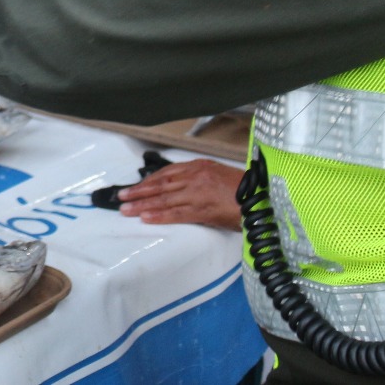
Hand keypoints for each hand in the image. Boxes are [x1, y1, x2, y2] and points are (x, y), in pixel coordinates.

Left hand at [117, 159, 243, 229]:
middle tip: (121, 197)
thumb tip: (177, 186)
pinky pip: (176, 214)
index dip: (147, 182)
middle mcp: (194, 177)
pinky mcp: (203, 210)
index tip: (134, 188)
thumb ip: (197, 177)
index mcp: (197, 166)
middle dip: (138, 192)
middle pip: (159, 185)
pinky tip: (145, 218)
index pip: (165, 174)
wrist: (263, 197)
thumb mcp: (217, 173)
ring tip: (125, 210)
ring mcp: (197, 194)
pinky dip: (159, 216)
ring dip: (142, 205)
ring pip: (163, 199)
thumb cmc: (242, 188)